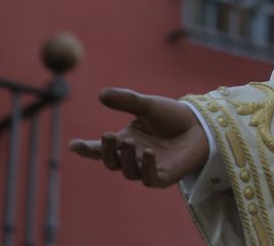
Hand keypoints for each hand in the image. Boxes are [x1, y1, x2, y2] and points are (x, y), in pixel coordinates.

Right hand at [68, 87, 209, 187]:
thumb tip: (101, 94)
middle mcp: (133, 157)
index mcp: (125, 141)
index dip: (86, 148)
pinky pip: (149, 178)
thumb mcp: (147, 105)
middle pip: (111, 162)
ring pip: (128, 171)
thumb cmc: (172, 117)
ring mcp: (147, 169)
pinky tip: (148, 154)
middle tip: (108, 134)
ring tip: (130, 141)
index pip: (100, 148)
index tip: (73, 144)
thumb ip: (126, 100)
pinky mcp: (163, 177)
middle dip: (106, 151)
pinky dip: (146, 168)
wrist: (200, 125)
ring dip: (127, 157)